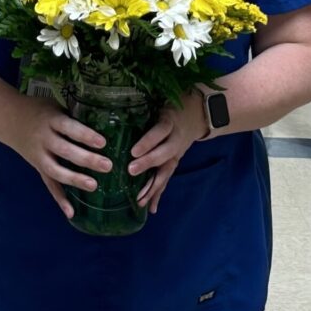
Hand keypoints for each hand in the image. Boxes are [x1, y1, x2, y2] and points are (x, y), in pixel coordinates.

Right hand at [9, 96, 111, 218]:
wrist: (8, 118)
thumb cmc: (38, 110)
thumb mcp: (54, 106)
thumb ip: (73, 115)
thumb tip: (104, 121)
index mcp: (51, 120)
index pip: (69, 128)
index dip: (85, 135)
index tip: (103, 143)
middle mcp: (44, 139)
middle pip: (65, 151)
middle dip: (86, 159)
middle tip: (108, 166)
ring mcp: (39, 155)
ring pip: (56, 170)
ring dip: (75, 180)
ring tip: (94, 185)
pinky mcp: (37, 167)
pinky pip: (48, 184)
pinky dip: (59, 199)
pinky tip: (71, 212)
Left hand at [127, 92, 203, 214]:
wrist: (196, 115)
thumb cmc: (170, 106)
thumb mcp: (160, 102)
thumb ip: (143, 107)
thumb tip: (113, 110)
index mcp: (170, 122)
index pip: (159, 132)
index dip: (147, 142)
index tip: (132, 151)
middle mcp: (175, 140)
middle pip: (163, 153)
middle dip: (147, 164)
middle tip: (130, 171)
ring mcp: (176, 154)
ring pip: (166, 171)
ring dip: (153, 187)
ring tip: (140, 201)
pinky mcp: (174, 163)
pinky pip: (166, 179)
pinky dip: (158, 194)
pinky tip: (151, 208)